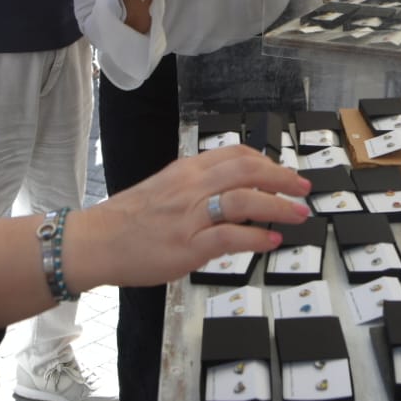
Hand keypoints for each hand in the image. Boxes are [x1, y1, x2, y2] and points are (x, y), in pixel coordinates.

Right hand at [68, 146, 311, 289]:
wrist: (96, 242)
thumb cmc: (129, 219)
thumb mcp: (165, 188)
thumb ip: (196, 185)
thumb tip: (230, 188)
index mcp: (186, 170)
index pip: (237, 155)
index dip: (268, 163)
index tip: (285, 173)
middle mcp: (191, 187)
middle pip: (247, 171)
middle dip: (282, 178)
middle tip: (304, 189)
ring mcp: (190, 216)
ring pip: (244, 200)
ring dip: (278, 206)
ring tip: (298, 214)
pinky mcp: (187, 246)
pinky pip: (230, 237)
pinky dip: (256, 237)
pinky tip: (271, 241)